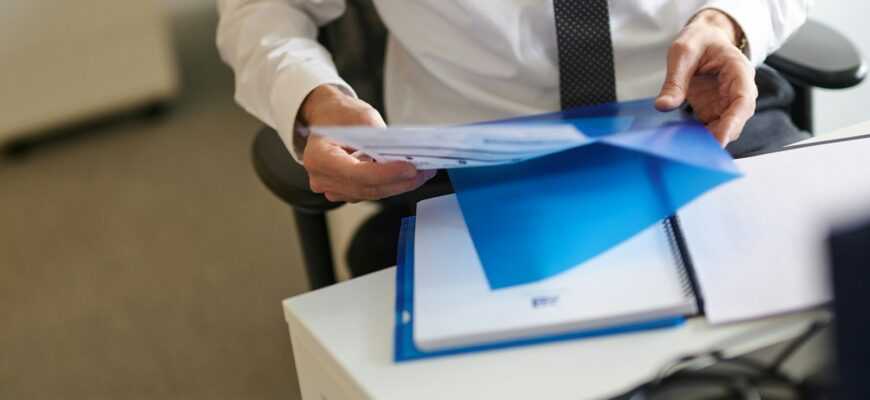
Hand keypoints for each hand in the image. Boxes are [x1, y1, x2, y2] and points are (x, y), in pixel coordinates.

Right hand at [300, 85, 434, 202]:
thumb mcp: (362, 117)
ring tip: (421, 174)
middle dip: (399, 181)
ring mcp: (331, 187)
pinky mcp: (343, 191)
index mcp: (319, 157)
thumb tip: (405, 155)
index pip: (357, 173)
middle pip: (367, 187)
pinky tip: (405, 177)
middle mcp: (321, 178)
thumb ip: (381, 139)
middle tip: (424, 173)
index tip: (410, 169)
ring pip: (371, 193)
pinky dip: (389, 185)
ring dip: (398, 185)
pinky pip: (369, 193)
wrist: (326, 118)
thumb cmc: (339, 115)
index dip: (387, 174)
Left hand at [655, 9, 757, 145]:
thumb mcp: (682, 53)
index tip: (720, 140)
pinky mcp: (714, 111)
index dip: (733, 123)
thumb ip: (675, 80)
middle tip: (695, 152)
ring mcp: (726, 103)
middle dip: (719, 136)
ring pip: (724, 128)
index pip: (743, 101)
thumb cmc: (698, 41)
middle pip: (736, 120)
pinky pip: (710, 129)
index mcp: (739, 71)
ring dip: (707, 140)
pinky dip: (698, 137)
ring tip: (685, 149)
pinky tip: (682, 143)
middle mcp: (738, 90)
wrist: (704, 40)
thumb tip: (663, 106)